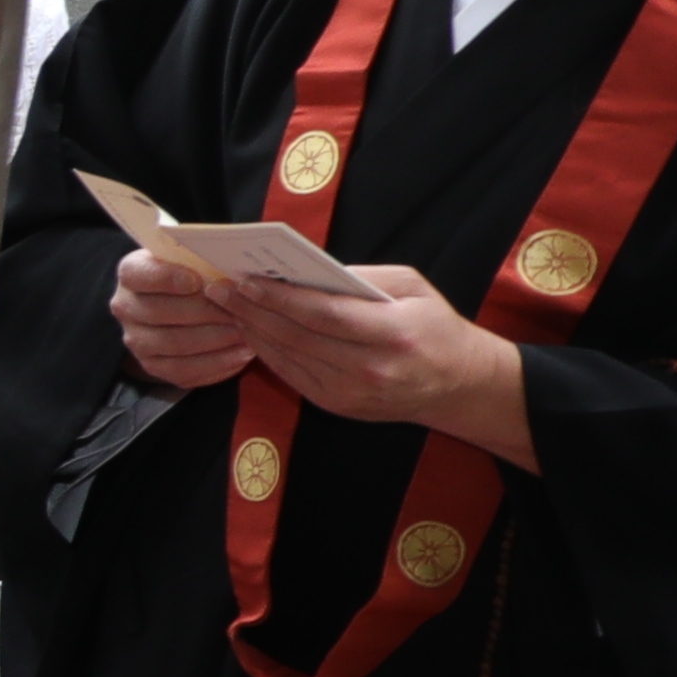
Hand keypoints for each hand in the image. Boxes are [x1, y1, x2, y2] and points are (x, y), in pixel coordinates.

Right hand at [103, 246, 250, 394]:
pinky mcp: (152, 365)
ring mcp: (136, 339)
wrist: (184, 305)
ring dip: (213, 339)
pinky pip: (182, 370)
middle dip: (202, 312)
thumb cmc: (195, 276)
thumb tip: (227, 274)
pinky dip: (216, 363)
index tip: (197, 281)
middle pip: (157, 312)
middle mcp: (126, 307)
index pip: (137, 274)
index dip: (166, 278)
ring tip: (244, 332)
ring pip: (171, 343)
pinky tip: (242, 353)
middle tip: (237, 310)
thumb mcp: (193, 260)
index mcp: (131, 274)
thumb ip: (202, 261)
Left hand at [203, 255, 534, 460]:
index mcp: (392, 334)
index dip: (280, 298)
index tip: (246, 280)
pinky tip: (250, 330)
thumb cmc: (434, 327)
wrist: (458, 385)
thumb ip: (361, 277)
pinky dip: (266, 352)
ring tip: (226, 305)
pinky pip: (292, 375)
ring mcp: (351, 393)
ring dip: (252, 330)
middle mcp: (369, 369)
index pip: (324, 314)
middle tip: (219, 288)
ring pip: (289, 357)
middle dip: (253, 311)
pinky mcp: (337, 406)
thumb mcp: (412, 287)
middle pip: (298, 337)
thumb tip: (305, 270)